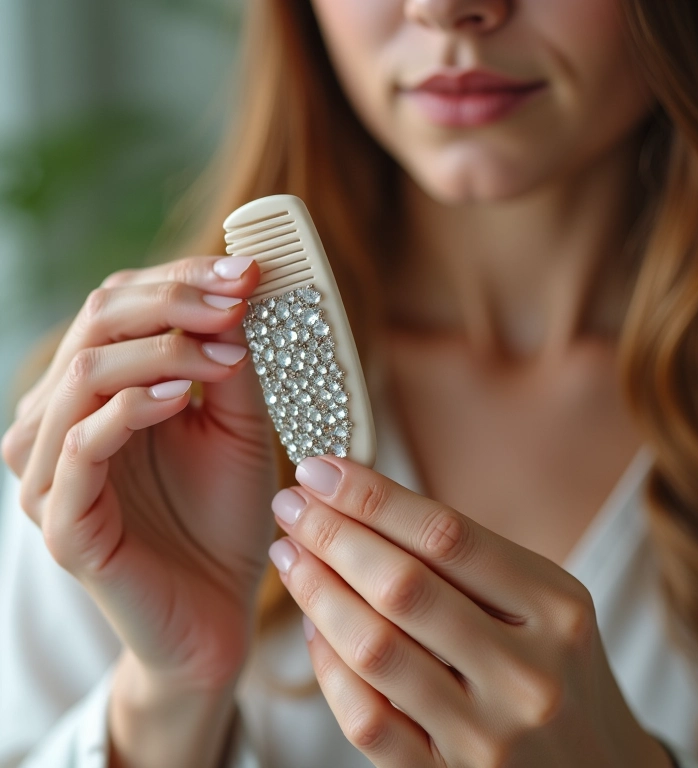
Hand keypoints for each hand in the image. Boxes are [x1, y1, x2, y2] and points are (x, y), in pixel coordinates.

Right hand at [1, 256, 277, 688]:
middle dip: (175, 301)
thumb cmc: (225, 516)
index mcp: (99, 389)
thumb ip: (231, 364)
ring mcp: (50, 469)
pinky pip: (80, 445)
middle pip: (98, 322)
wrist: (217, 608)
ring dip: (162, 348)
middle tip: (239, 298)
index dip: (182, 278)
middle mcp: (62, 418)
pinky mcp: (60, 520)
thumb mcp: (238, 426)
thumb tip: (239, 291)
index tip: (248, 272)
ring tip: (227, 350)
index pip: (121, 303)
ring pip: (86, 373)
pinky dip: (132, 407)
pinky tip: (185, 396)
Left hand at [268, 456, 673, 767]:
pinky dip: (328, 669)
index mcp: (556, 608)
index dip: (372, 497)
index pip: (445, 534)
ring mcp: (489, 735)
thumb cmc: (558, 667)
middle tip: (290, 506)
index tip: (319, 470)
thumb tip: (364, 507)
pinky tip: (313, 630)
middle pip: (404, 585)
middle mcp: (528, 672)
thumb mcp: (544, 602)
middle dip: (333, 536)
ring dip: (318, 593)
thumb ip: (470, 561)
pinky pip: (367, 721)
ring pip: (375, 649)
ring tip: (290, 556)